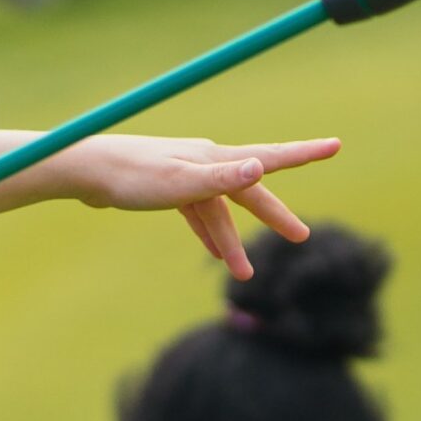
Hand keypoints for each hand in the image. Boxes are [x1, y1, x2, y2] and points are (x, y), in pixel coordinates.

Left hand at [59, 136, 341, 278]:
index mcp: (213, 157)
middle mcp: (203, 161)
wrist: (84, 172)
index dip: (304, 154)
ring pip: (218, 211)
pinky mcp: (164, 188)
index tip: (336, 145)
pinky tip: (214, 253)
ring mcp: (184, 174)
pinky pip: (196, 213)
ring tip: (244, 275)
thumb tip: (259, 168)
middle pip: (247, 191)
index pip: (268, 156)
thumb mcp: (179, 183)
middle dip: (273, 215)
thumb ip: (220, 179)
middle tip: (301, 236)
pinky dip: (207, 233)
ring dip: (231, 241)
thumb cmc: (129, 177)